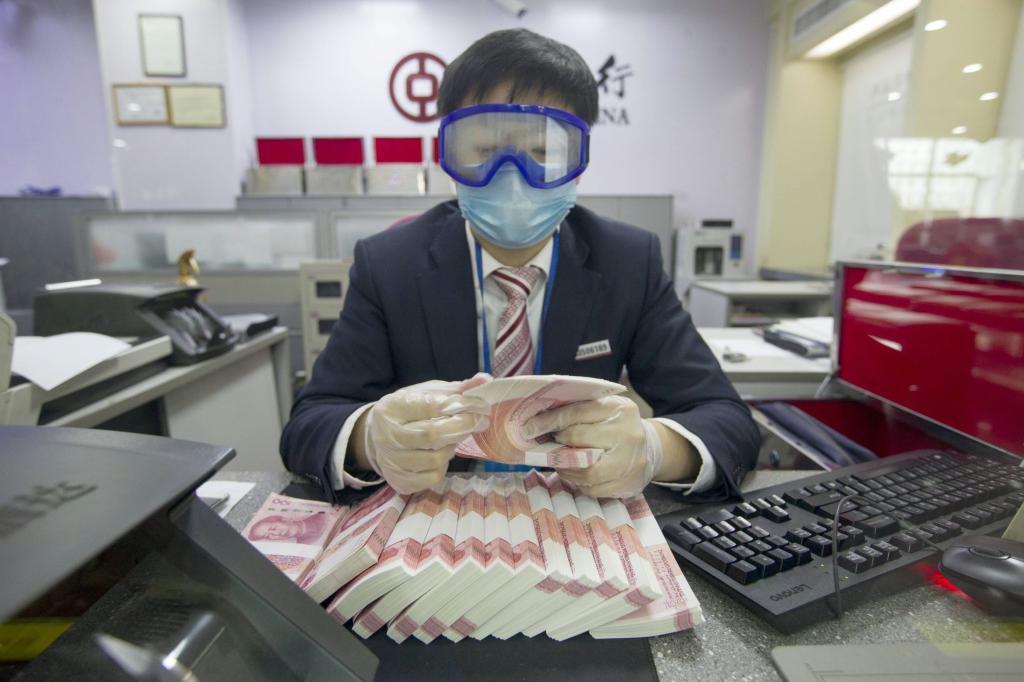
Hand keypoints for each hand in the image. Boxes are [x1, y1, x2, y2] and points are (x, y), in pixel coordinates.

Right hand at [363, 374, 491, 493]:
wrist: (378, 436)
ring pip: (435, 459)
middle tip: (480, 422)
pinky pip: (433, 477)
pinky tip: (440, 455)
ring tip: (452, 438)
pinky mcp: (399, 481)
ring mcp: (391, 462)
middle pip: (433, 435)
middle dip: (463, 427)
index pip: (430, 406)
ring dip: (452, 447)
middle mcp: (386, 436)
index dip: (461, 406)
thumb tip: (484, 380)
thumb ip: (455, 389)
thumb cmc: (408, 411)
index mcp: (392, 408)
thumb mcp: (427, 393)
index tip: (481, 407)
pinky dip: (443, 466)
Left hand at [521, 396, 661, 497]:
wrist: (651, 449)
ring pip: (585, 470)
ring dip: (565, 467)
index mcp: (618, 409)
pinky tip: (576, 473)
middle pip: (578, 439)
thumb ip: (578, 410)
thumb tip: (538, 420)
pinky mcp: (627, 484)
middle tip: (547, 444)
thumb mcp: (604, 409)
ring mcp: (629, 461)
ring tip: (560, 461)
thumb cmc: (617, 426)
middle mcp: (627, 433)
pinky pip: (593, 488)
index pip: (577, 412)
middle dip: (557, 443)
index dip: (549, 421)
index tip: (530, 428)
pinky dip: (578, 481)